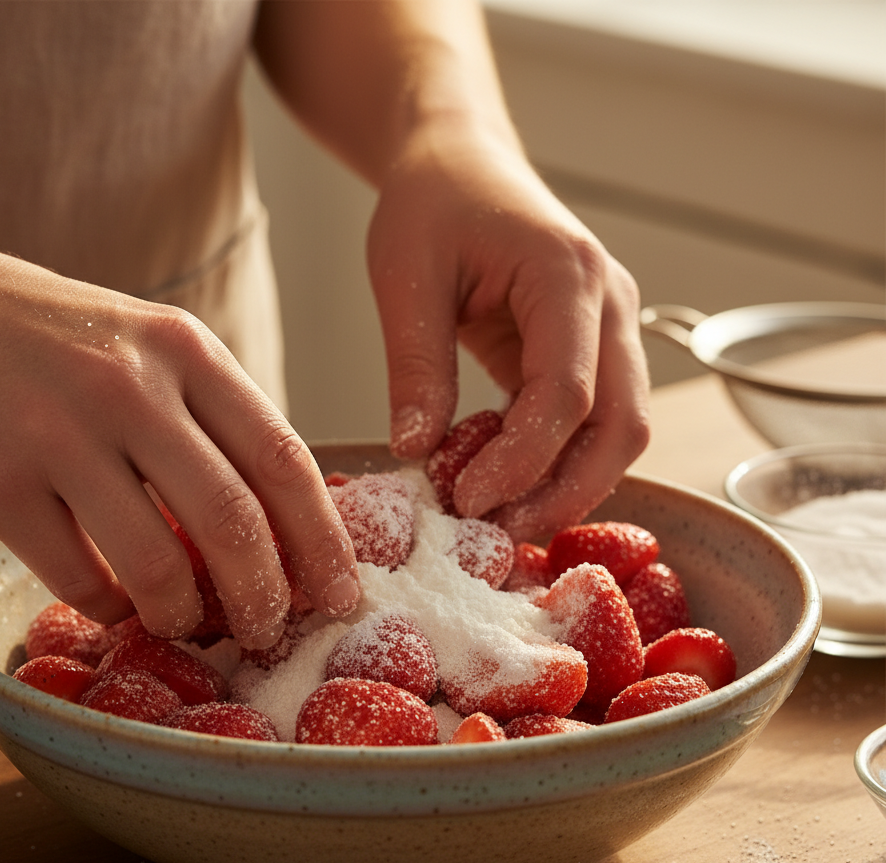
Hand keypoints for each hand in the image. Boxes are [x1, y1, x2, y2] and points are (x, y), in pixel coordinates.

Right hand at [0, 200, 359, 640]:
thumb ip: (213, 419)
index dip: (324, 541)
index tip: (343, 595)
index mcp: (185, 351)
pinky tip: (115, 605)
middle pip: (234, 520)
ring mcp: (58, 432)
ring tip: (186, 624)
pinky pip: (79, 580)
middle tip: (271, 632)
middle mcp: (130, 385)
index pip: (284, 459)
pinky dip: (111, 610)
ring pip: (158, 564)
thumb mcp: (148, 345)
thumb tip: (282, 521)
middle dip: (267, 597)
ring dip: (185, 616)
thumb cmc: (53, 338)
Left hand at [367, 124, 649, 538]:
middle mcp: (609, 305)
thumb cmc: (433, 202)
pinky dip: (557, 463)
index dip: (523, 459)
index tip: (467, 500)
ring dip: (567, 487)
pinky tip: (507, 488)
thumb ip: (416, 365)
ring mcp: (609, 330)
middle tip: (495, 534)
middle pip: (622, 425)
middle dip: (564, 492)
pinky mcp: (590, 352)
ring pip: (620, 433)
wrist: (462, 163)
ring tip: (498, 522)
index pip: (568, 391)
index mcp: (568, 274)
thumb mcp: (406, 275)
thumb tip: (415, 452)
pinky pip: (592, 423)